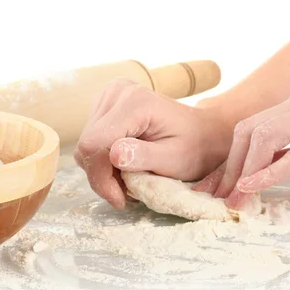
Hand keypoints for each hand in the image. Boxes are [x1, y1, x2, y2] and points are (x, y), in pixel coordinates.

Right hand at [74, 78, 231, 208]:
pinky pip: (91, 139)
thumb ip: (144, 156)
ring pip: (86, 144)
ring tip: (128, 177)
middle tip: (125, 192)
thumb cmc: (194, 148)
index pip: (94, 143)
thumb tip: (115, 155)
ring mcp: (109, 95)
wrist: (202, 132)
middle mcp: (117, 92)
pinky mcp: (104, 103)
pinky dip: (103, 159)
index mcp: (136, 102)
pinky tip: (124, 163)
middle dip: (102, 176)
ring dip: (102, 169)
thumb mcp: (175, 160)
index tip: (118, 198)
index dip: (99, 176)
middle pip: (86, 145)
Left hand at [193, 84, 289, 209]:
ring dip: (247, 169)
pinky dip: (273, 170)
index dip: (229, 159)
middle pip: (251, 129)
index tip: (212, 187)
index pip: (251, 127)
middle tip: (218, 197)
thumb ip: (286, 155)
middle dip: (231, 166)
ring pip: (267, 135)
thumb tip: (245, 178)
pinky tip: (252, 185)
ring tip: (236, 198)